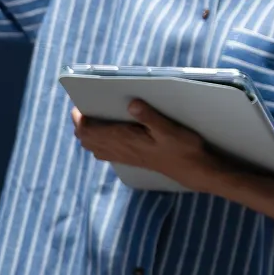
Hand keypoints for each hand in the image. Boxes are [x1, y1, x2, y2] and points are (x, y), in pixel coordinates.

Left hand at [71, 101, 221, 191]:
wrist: (194, 170)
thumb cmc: (184, 149)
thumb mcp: (170, 129)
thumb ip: (149, 116)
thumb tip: (132, 103)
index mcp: (124, 140)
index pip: (88, 131)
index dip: (79, 119)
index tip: (79, 106)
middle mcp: (120, 150)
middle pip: (86, 139)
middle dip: (80, 125)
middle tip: (83, 109)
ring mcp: (125, 156)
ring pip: (94, 147)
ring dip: (88, 134)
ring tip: (92, 118)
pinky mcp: (131, 159)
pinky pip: (105, 153)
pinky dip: (98, 143)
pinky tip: (105, 135)